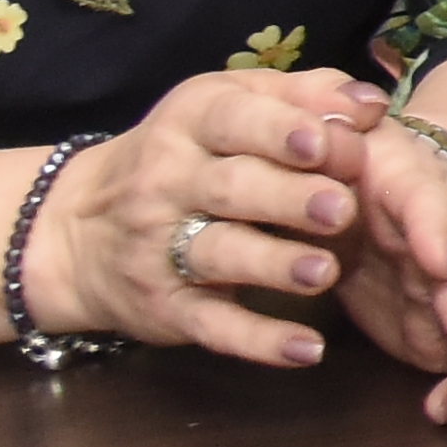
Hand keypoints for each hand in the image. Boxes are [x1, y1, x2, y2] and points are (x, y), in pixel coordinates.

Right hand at [38, 68, 393, 370]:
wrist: (75, 230)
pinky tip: (306, 350)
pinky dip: (257, 341)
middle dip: (287, 198)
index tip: (325, 142)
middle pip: (230, 188)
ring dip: (273, 264)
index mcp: (191, 122)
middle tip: (340, 208)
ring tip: (324, 272)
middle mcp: (167, 181)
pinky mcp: (166, 306)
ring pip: (219, 254)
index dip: (279, 130)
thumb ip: (304, 97)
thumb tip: (371, 103)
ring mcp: (160, 247)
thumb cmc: (186, 157)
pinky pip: (213, 324)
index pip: (232, 120)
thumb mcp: (230, 106)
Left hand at [314, 107, 446, 424]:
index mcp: (409, 184)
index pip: (427, 201)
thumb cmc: (340, 161)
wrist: (367, 190)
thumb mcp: (329, 134)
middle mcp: (442, 231)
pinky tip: (446, 407)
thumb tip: (344, 112)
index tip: (437, 261)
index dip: (434, 231)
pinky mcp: (441, 323)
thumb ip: (330, 122)